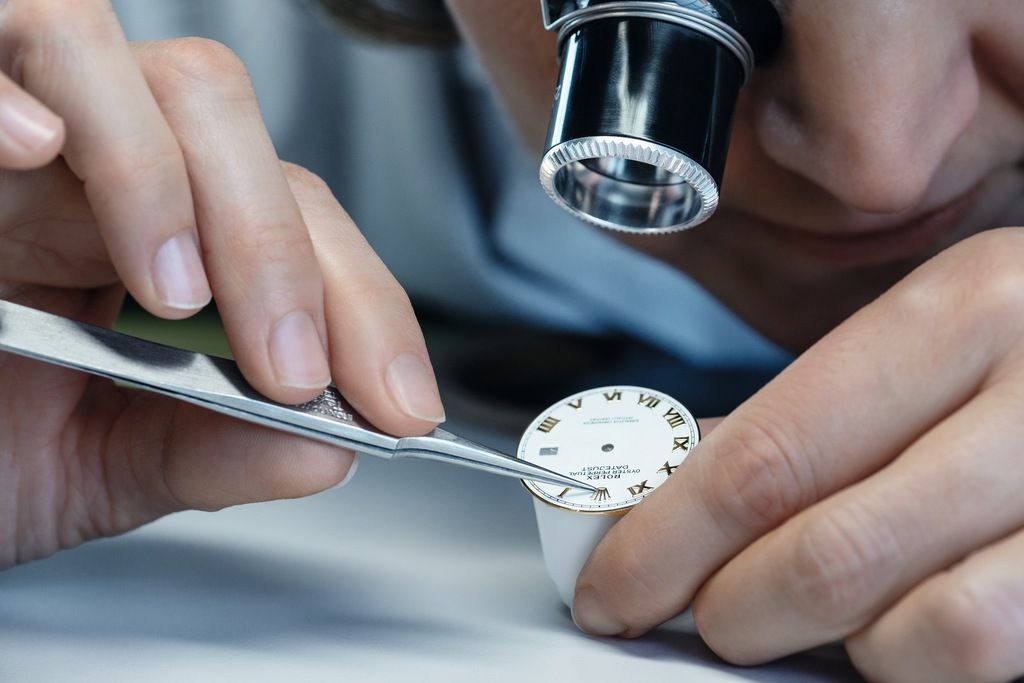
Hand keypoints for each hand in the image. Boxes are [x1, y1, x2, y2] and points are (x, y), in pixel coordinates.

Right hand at [0, 0, 443, 565]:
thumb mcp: (97, 465)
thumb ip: (210, 451)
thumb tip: (327, 451)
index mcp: (146, 236)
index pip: (291, 218)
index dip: (363, 303)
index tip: (399, 402)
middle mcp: (90, 168)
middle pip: (225, 124)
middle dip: (280, 253)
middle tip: (292, 374)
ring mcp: (13, 135)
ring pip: (119, 61)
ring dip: (164, 178)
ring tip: (171, 294)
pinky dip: (9, 91)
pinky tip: (33, 147)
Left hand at [573, 228, 1023, 681]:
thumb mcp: (931, 334)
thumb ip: (806, 412)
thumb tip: (671, 488)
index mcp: (966, 311)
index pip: (770, 455)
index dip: (666, 538)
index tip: (612, 584)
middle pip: (829, 553)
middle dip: (730, 608)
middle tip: (699, 614)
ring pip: (920, 633)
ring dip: (834, 644)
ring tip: (809, 617)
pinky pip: (991, 656)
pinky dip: (913, 660)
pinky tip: (899, 624)